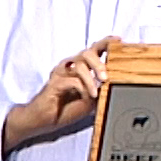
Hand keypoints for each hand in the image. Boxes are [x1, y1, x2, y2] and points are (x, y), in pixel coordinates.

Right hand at [1, 37, 110, 153]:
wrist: (42, 121)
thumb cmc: (65, 109)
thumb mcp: (89, 100)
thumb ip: (99, 90)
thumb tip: (115, 84)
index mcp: (79, 68)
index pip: (93, 50)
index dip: (105, 43)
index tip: (118, 40)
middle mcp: (70, 66)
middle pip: (87, 53)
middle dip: (99, 63)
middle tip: (105, 77)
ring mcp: (61, 73)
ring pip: (79, 64)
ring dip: (90, 79)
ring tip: (95, 94)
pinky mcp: (54, 83)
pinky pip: (72, 80)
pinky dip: (82, 88)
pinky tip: (85, 97)